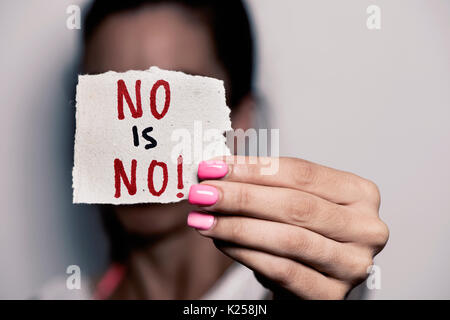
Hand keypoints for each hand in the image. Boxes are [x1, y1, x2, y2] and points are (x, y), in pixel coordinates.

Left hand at [187, 156, 388, 298]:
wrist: (315, 273)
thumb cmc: (304, 230)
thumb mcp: (294, 199)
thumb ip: (265, 183)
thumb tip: (216, 169)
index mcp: (360, 194)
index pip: (301, 173)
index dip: (253, 168)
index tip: (213, 167)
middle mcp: (366, 228)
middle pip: (295, 205)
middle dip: (241, 197)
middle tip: (202, 191)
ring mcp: (353, 265)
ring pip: (288, 238)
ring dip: (236, 226)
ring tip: (202, 217)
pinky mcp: (332, 295)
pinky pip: (283, 271)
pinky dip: (246, 253)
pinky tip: (220, 241)